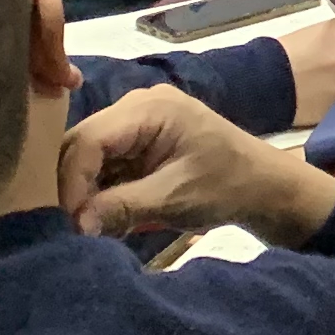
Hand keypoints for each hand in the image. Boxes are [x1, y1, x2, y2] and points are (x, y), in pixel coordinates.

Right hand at [60, 84, 334, 245]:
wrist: (263, 187)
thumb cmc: (227, 185)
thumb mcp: (174, 198)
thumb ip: (122, 207)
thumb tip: (76, 225)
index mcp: (149, 108)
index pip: (88, 139)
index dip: (72, 181)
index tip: (71, 222)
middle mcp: (136, 107)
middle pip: (81, 144)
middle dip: (73, 187)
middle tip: (72, 227)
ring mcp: (136, 123)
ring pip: (87, 157)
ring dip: (85, 192)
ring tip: (89, 225)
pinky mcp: (137, 143)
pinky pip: (103, 165)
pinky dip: (99, 191)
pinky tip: (104, 216)